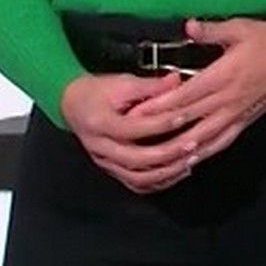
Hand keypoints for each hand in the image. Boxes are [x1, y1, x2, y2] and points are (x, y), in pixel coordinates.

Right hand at [60, 72, 197, 193]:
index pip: (132, 128)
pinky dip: (159, 182)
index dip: (160, 124)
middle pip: (135, 159)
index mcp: (99, 123)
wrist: (73, 104)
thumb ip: (150, 85)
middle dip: (168, 153)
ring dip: (167, 172)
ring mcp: (105, 162)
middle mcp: (100, 147)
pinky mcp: (111, 170)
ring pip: (137, 178)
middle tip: (193, 144)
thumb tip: (176, 80)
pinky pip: (136, 184)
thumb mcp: (122, 82)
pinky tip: (178, 171)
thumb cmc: (97, 92)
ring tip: (189, 159)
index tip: (184, 117)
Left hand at [126, 19, 265, 179]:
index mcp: (225, 74)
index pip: (186, 94)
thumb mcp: (241, 28)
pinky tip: (191, 160)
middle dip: (161, 128)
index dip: (160, 104)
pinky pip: (222, 140)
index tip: (135, 112)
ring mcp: (237, 113)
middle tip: (134, 137)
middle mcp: (229, 98)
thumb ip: (212, 30)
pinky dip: (205, 152)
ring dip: (180, 147)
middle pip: (190, 118)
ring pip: (205, 136)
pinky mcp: (245, 120)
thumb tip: (187, 27)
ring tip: (157, 156)